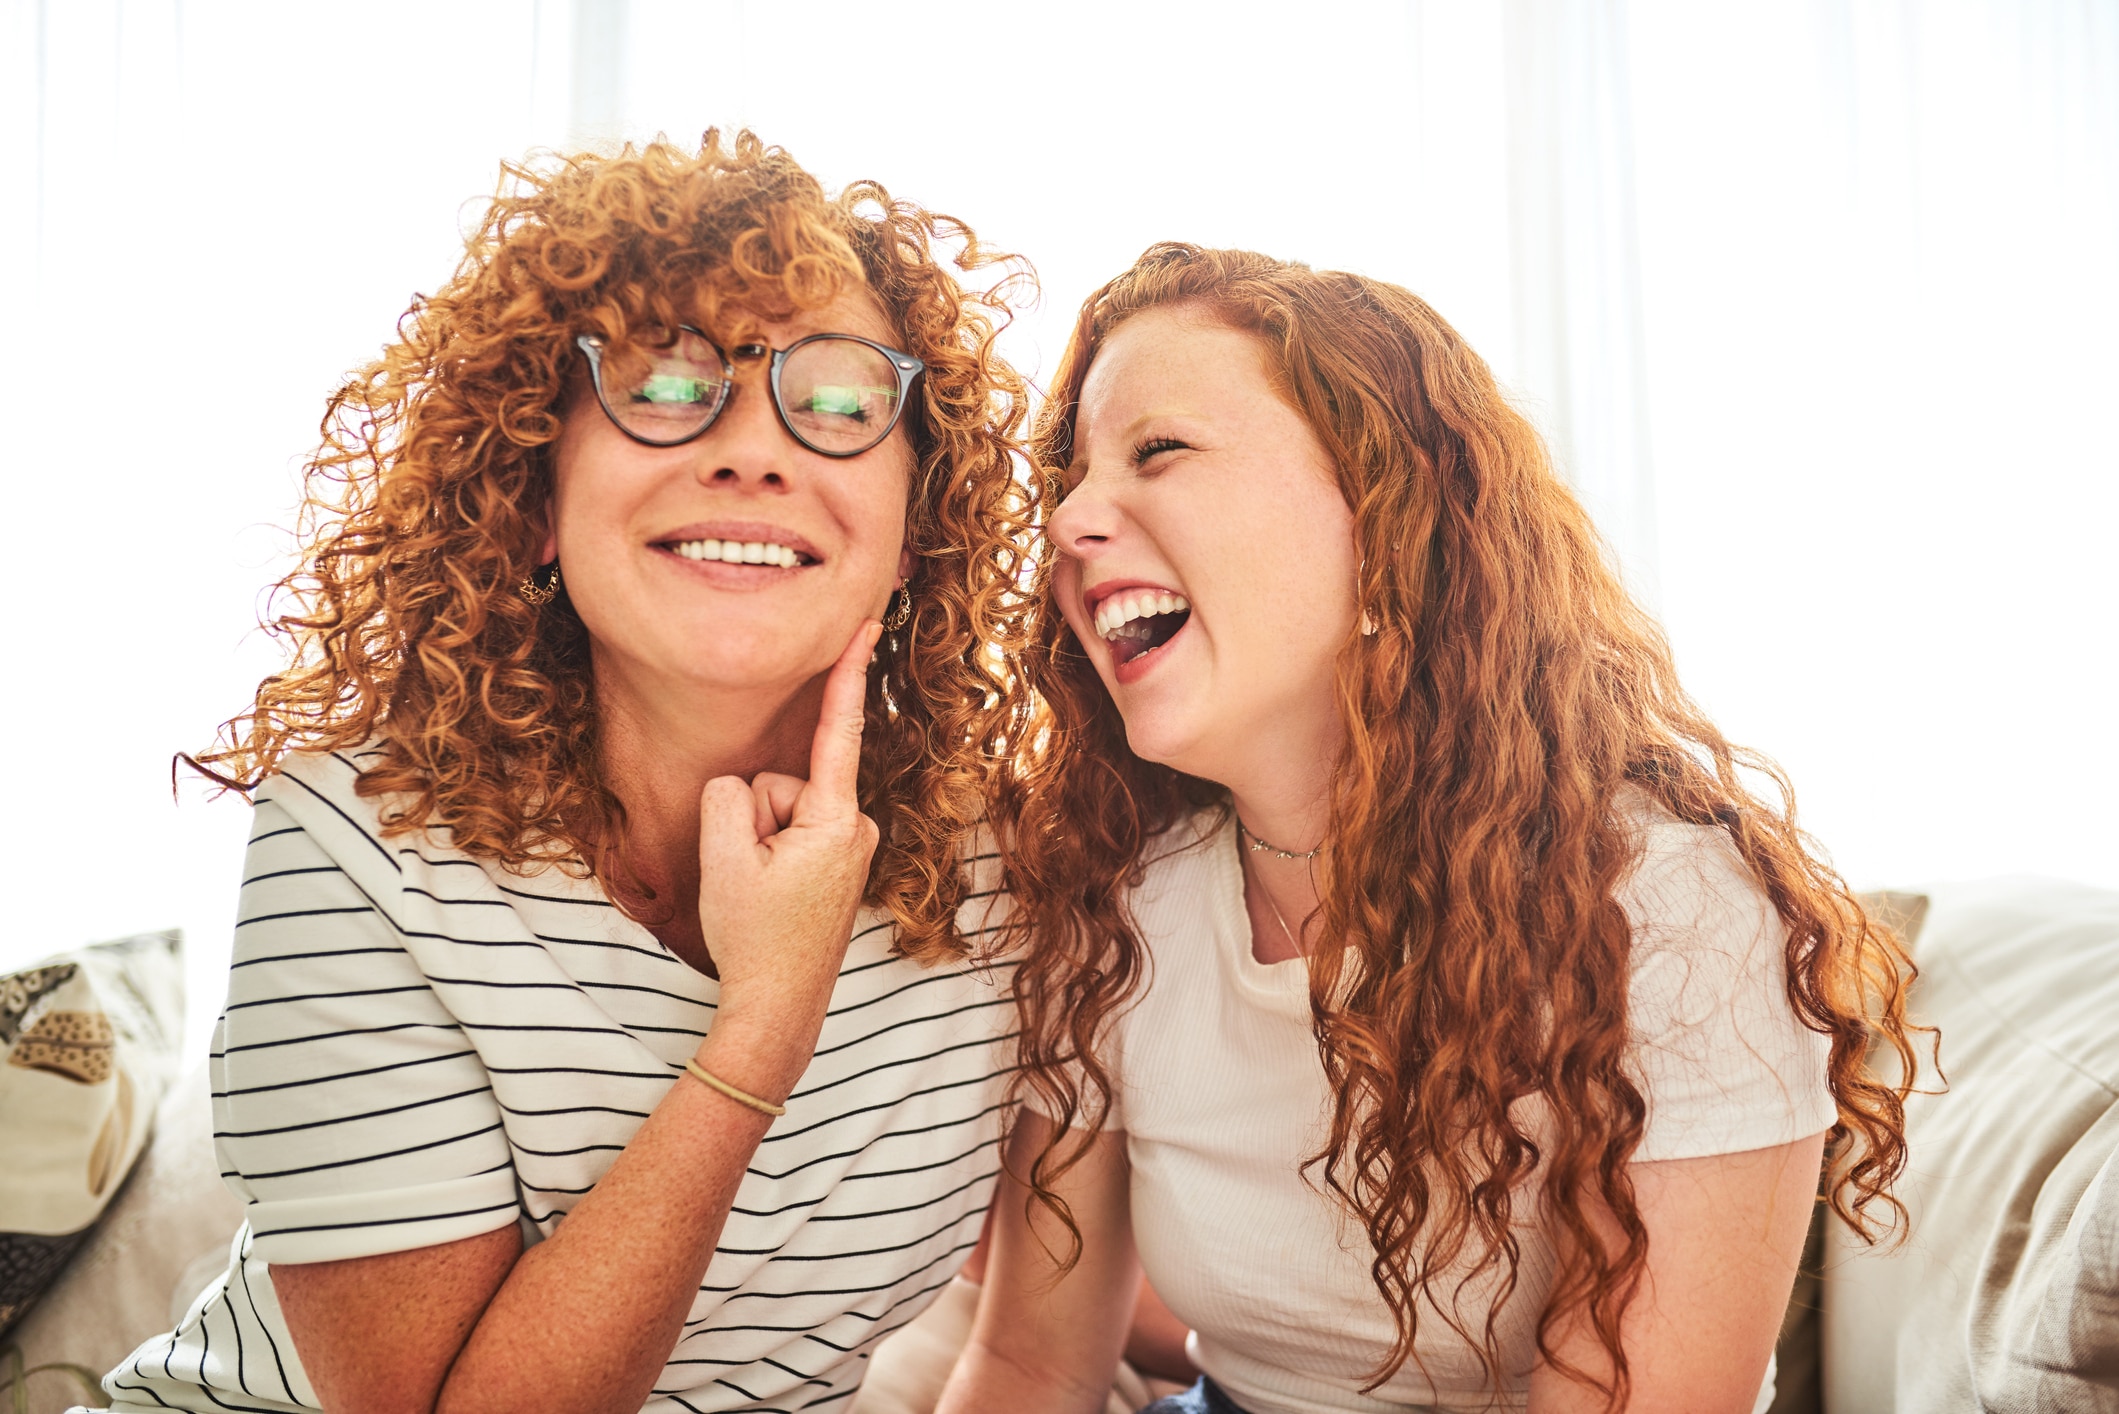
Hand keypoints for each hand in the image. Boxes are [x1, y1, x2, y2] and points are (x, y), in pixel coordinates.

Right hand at [694, 621, 883, 1096]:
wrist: (779, 1007)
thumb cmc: (755, 939)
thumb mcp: (724, 859)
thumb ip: (728, 797)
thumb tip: (745, 787)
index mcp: (835, 820)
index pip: (838, 730)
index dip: (846, 672)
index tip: (865, 621)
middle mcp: (855, 826)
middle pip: (777, 782)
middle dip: (751, 819)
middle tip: (753, 879)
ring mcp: (848, 845)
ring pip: (776, 810)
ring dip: (757, 843)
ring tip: (764, 892)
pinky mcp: (837, 859)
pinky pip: (786, 832)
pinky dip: (768, 854)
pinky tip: (772, 896)